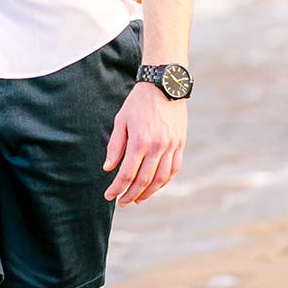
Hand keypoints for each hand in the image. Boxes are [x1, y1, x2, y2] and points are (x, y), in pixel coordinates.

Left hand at [103, 83, 185, 204]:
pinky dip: (164, 182)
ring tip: (137, 199)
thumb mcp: (121, 120)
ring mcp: (171, 146)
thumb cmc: (139, 102)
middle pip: (143, 180)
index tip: (109, 195)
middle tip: (121, 202)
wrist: (164, 85)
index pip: (127, 173)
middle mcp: (158, 147)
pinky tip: (154, 186)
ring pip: (160, 179)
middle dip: (130, 195)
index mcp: (140, 140)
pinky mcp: (180, 144)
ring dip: (148, 193)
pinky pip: (173, 170)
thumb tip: (108, 168)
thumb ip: (115, 146)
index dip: (117, 188)